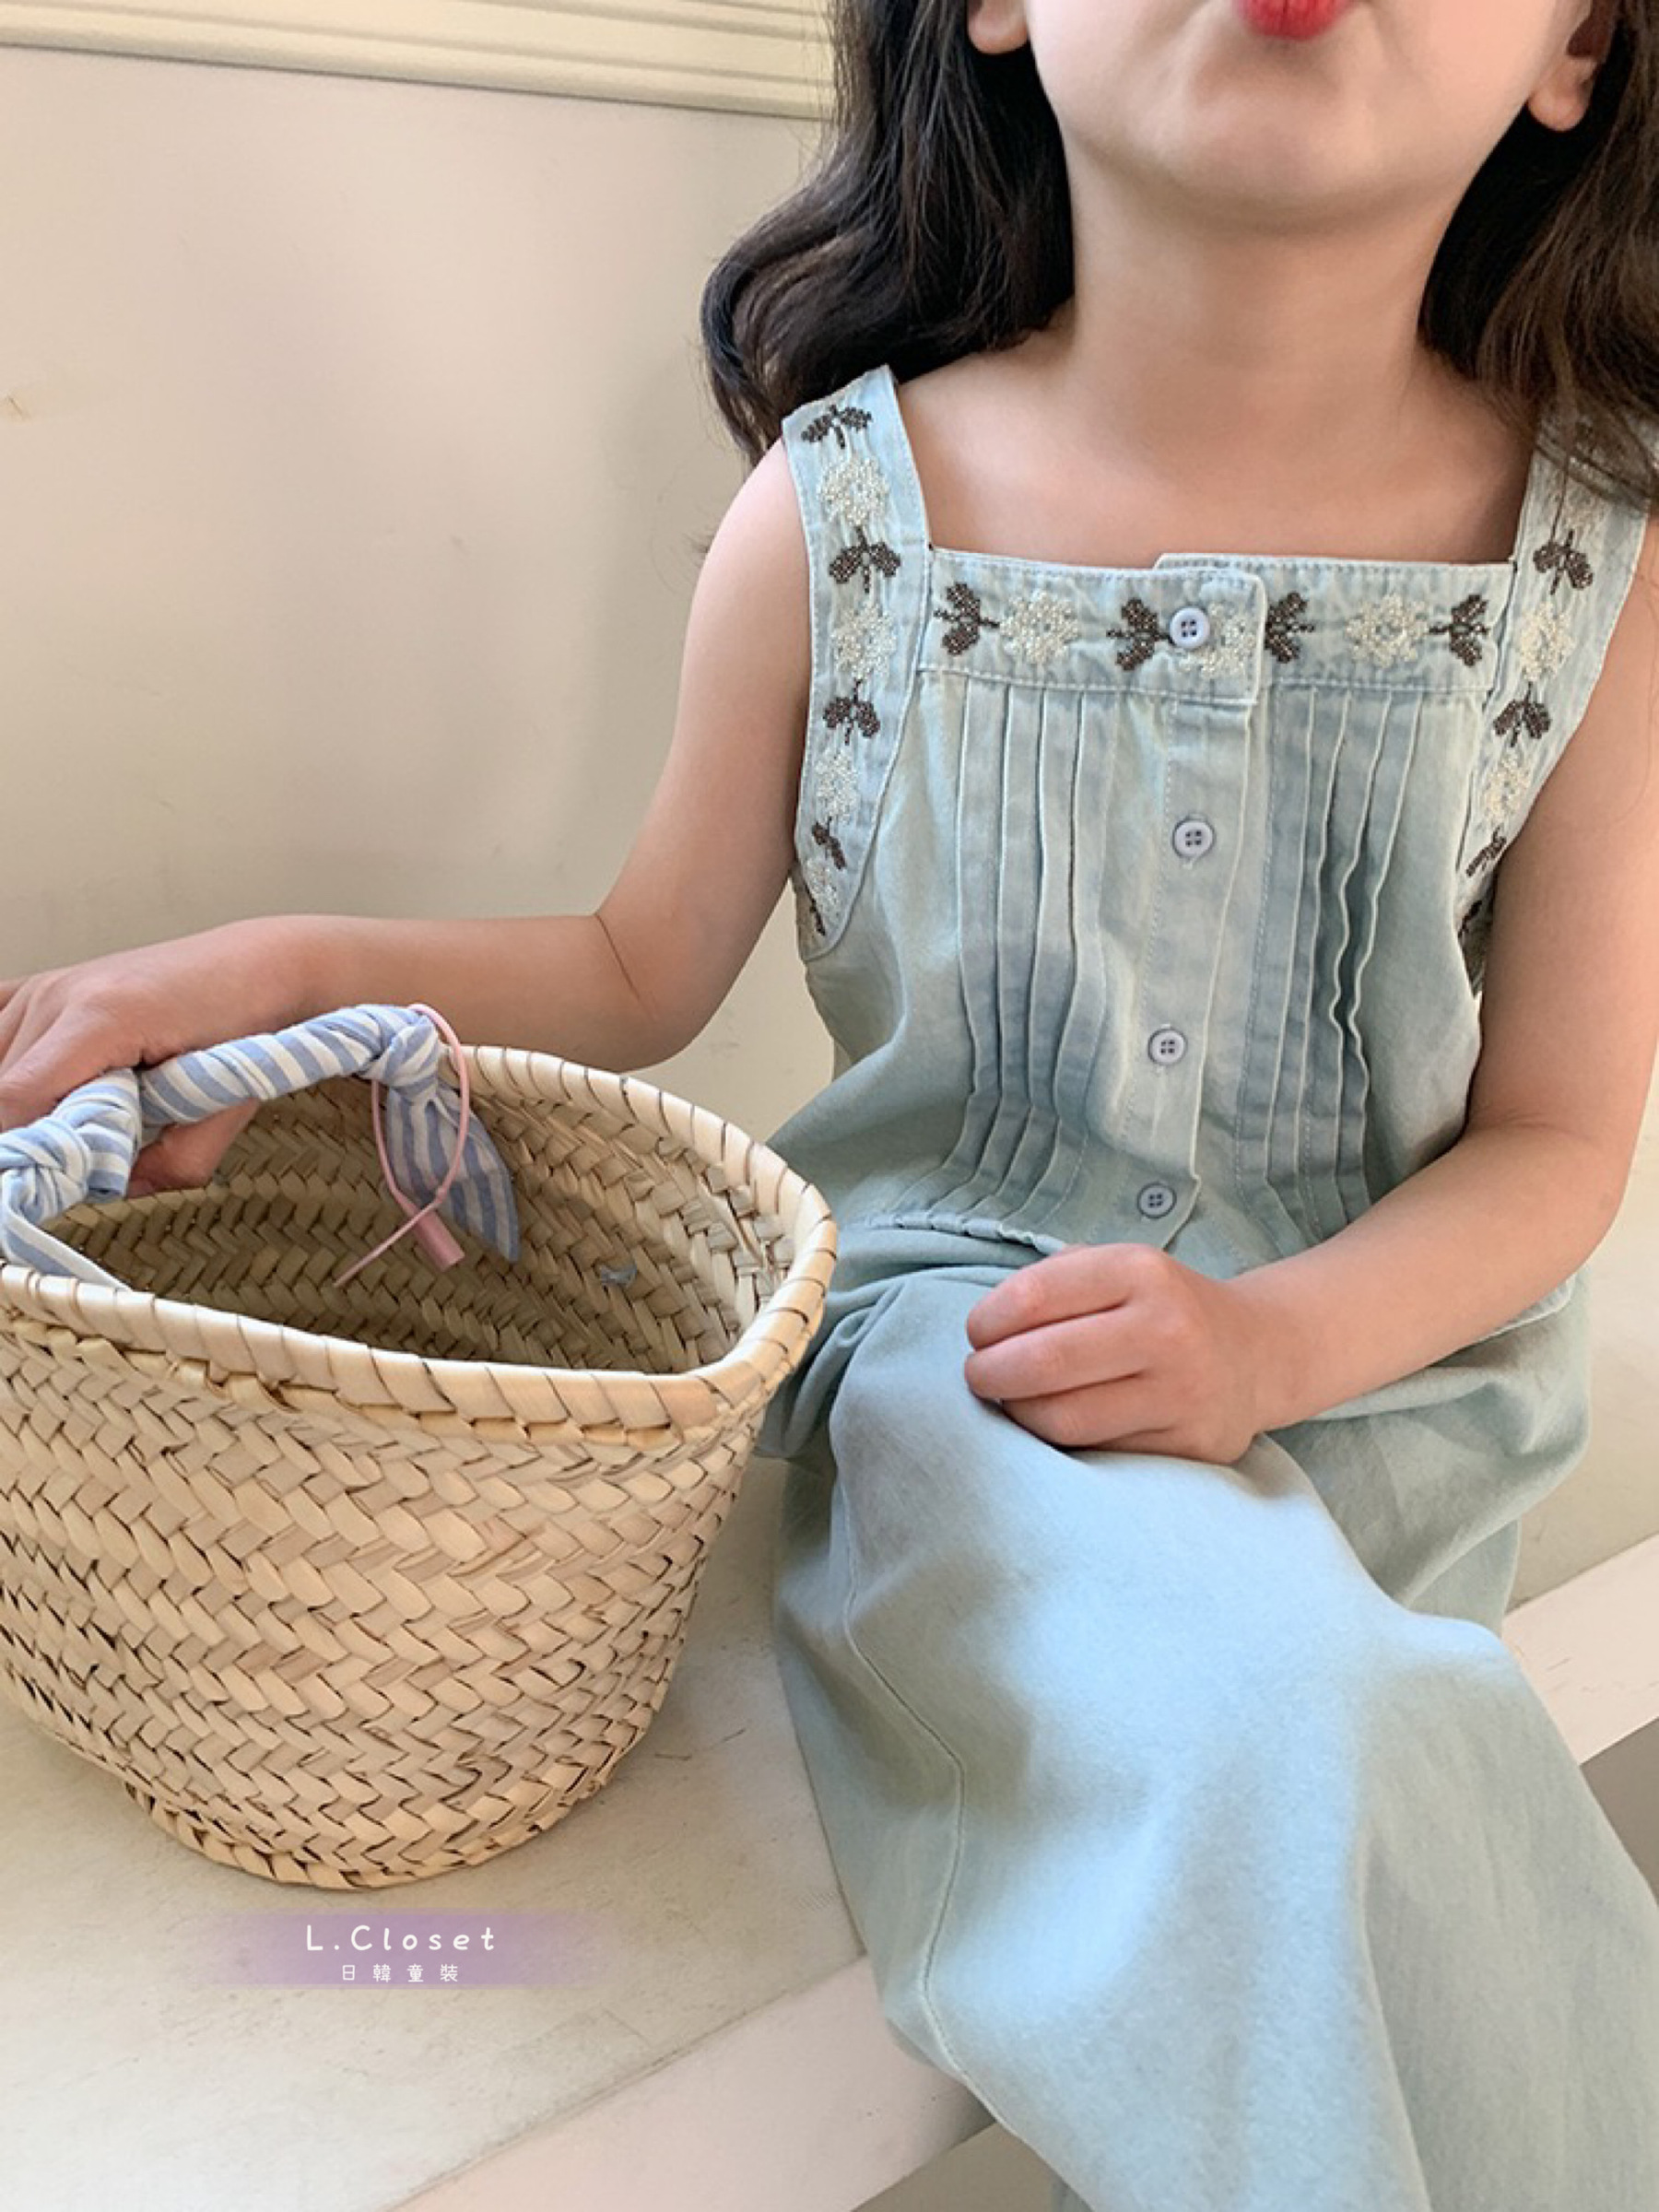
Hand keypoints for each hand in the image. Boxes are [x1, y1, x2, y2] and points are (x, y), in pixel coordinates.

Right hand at [0, 918, 318, 1194]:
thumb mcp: (227, 1106)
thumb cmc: (249, 1026)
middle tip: (76, 1158)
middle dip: (30, 1134)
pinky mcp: (44, 986)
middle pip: (1, 1086)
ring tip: (74, 1119)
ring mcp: (48, 986)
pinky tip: (39, 1091)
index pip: (16, 1097)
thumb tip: (116, 1188)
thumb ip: (175, 1160)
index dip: (20, 1150)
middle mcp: (62, 994)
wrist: (259, 967)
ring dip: (21, 1104)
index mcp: (103, 1017)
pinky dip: (7, 1067)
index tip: (38, 1184)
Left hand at [962, 1240, 1277, 1465]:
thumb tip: (985, 1330)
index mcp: (1141, 1272)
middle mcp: (1168, 1329)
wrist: (1256, 1354)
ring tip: (1012, 1401)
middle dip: (989, 1373)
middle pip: (1044, 1362)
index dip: (987, 1321)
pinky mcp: (1188, 1444)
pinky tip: (1055, 1423)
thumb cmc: (1161, 1309)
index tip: (976, 1335)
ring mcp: (1182, 1392)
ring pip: (1064, 1420)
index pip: (1034, 1297)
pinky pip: (1096, 1453)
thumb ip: (1054, 1283)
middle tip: (978, 1376)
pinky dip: (1059, 1443)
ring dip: (1018, 1414)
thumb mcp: (1118, 1268)